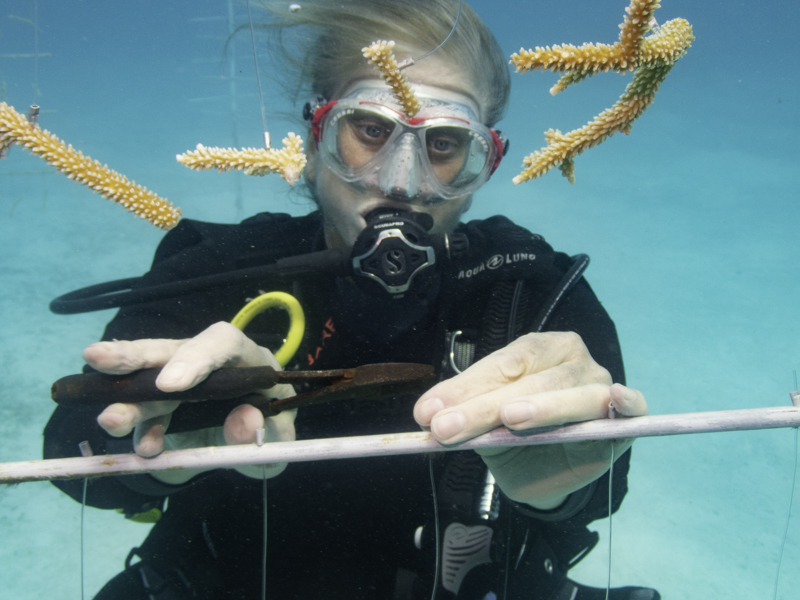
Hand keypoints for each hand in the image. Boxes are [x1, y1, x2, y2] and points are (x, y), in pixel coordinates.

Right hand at [87, 322, 295, 481]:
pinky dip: (139, 432)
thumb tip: (245, 421)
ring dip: (124, 399)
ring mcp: (180, 381)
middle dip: (133, 355)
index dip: (197, 357)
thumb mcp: (278, 438)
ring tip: (110, 420)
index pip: (222, 341)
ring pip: (146, 380)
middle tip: (97, 358)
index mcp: (246, 359)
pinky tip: (144, 449)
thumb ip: (265, 431)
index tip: (170, 384)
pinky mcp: (161, 406)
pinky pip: (144, 415)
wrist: (251, 446)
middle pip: (170, 350)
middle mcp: (208, 363)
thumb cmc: (269, 431)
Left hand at [413, 331, 647, 507]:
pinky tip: (615, 399)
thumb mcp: (484, 426)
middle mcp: (572, 362)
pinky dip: (626, 402)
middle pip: (531, 379)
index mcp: (538, 350)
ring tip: (510, 418)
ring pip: (573, 394)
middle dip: (485, 405)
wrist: (545, 474)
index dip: (465, 387)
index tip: (427, 413)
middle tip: (447, 428)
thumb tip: (429, 416)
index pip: (502, 363)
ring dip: (542, 406)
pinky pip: (632, 407)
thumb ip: (465, 416)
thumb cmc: (516, 438)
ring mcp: (602, 386)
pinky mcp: (626, 418)